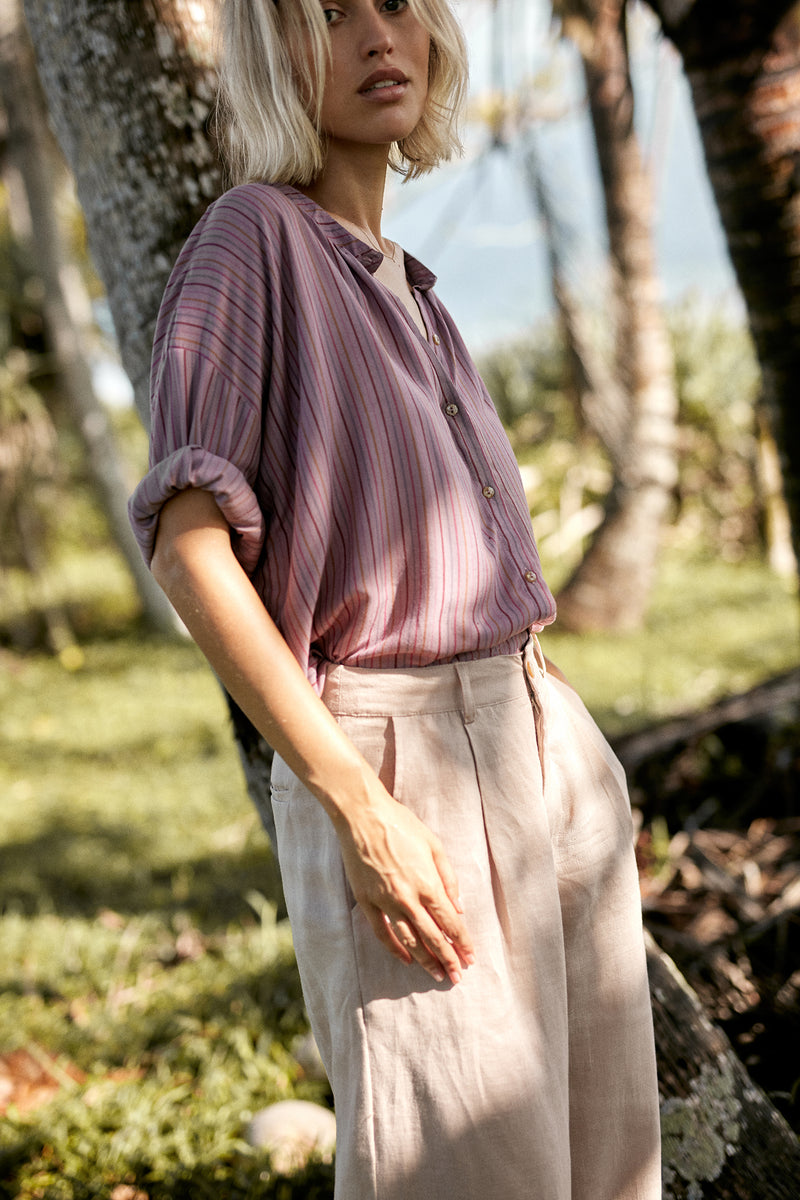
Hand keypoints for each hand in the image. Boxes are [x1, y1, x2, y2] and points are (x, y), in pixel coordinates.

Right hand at [336, 789, 474, 985]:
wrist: (363, 815)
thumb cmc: (402, 825)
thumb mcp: (434, 845)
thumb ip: (449, 878)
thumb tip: (459, 908)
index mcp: (428, 883)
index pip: (450, 922)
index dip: (462, 942)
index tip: (470, 958)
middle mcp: (408, 898)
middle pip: (433, 937)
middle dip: (448, 959)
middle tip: (457, 977)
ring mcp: (385, 901)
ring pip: (409, 940)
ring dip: (425, 960)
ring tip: (436, 974)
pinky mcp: (366, 901)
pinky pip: (382, 932)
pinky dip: (394, 948)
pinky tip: (405, 959)